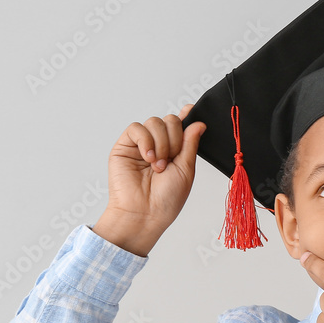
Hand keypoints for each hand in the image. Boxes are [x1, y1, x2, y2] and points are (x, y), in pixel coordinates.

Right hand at [94, 104, 205, 255]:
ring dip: (161, 143)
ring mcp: (142, 144)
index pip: (181, 125)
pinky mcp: (125, 146)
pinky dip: (145, 140)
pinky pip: (136, 128)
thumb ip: (191, 143)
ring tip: (158, 165)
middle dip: (175, 138)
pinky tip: (148, 157)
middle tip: (171, 159)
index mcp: (176, 150)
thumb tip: (198, 122)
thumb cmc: (167, 198)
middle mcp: (159, 144)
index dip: (187, 115)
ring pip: (154, 122)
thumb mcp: (186, 169)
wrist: (145, 213)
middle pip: (170, 120)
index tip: (191, 109)